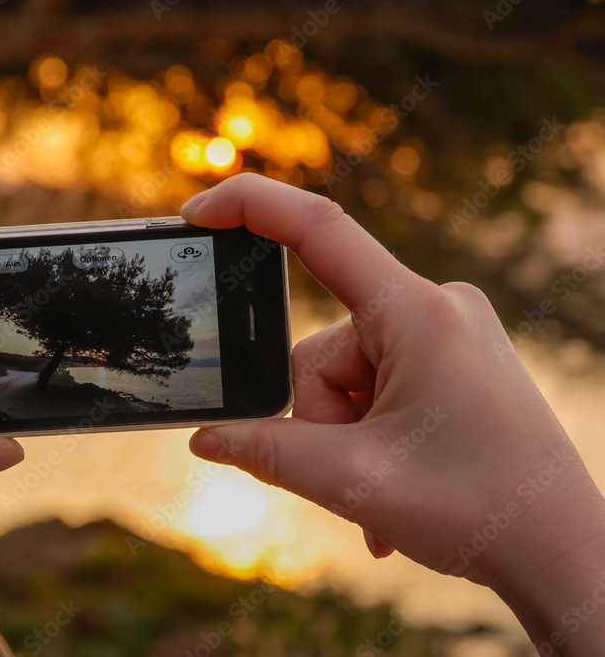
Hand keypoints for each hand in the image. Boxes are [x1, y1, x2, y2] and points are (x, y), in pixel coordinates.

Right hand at [182, 173, 604, 652]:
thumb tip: (205, 437)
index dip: (248, 208)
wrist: (566, 552)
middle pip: (322, 349)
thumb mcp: (352, 481)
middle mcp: (436, 308)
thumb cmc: (478, 511)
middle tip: (354, 472)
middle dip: (318, 416)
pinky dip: (369, 434)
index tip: (195, 216)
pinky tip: (394, 485)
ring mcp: (447, 333)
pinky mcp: (452, 358)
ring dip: (345, 437)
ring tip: (383, 491)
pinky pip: (378, 383)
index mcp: (417, 313)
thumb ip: (266, 452)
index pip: (318, 230)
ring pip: (346, 376)